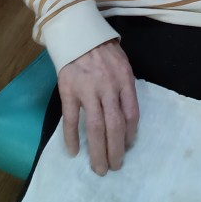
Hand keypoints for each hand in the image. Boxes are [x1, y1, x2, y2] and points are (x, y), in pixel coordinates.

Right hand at [57, 39, 138, 174]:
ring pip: (95, 127)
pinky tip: (73, 151)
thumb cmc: (104, 51)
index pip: (131, 114)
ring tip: (99, 168)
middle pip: (114, 126)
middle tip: (114, 167)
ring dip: (98, 151)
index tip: (128, 147)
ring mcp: (87, 90)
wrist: (78, 34)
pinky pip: (70, 119)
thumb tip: (127, 119)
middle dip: (116, 151)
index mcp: (124, 80)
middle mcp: (108, 87)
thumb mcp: (122, 65)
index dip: (130, 134)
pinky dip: (71, 138)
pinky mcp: (69, 91)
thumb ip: (124, 89)